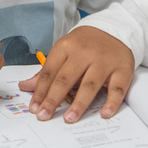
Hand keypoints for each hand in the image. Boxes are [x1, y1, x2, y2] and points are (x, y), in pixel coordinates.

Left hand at [18, 27, 134, 123]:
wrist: (115, 28)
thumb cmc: (85, 44)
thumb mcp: (64, 51)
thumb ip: (47, 71)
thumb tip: (25, 86)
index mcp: (66, 47)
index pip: (50, 72)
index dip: (40, 91)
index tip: (34, 108)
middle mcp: (85, 53)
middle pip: (66, 78)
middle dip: (53, 99)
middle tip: (44, 116)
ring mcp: (105, 61)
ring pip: (90, 84)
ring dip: (79, 103)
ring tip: (69, 119)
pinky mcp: (123, 68)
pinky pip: (117, 87)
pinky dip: (112, 102)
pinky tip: (105, 114)